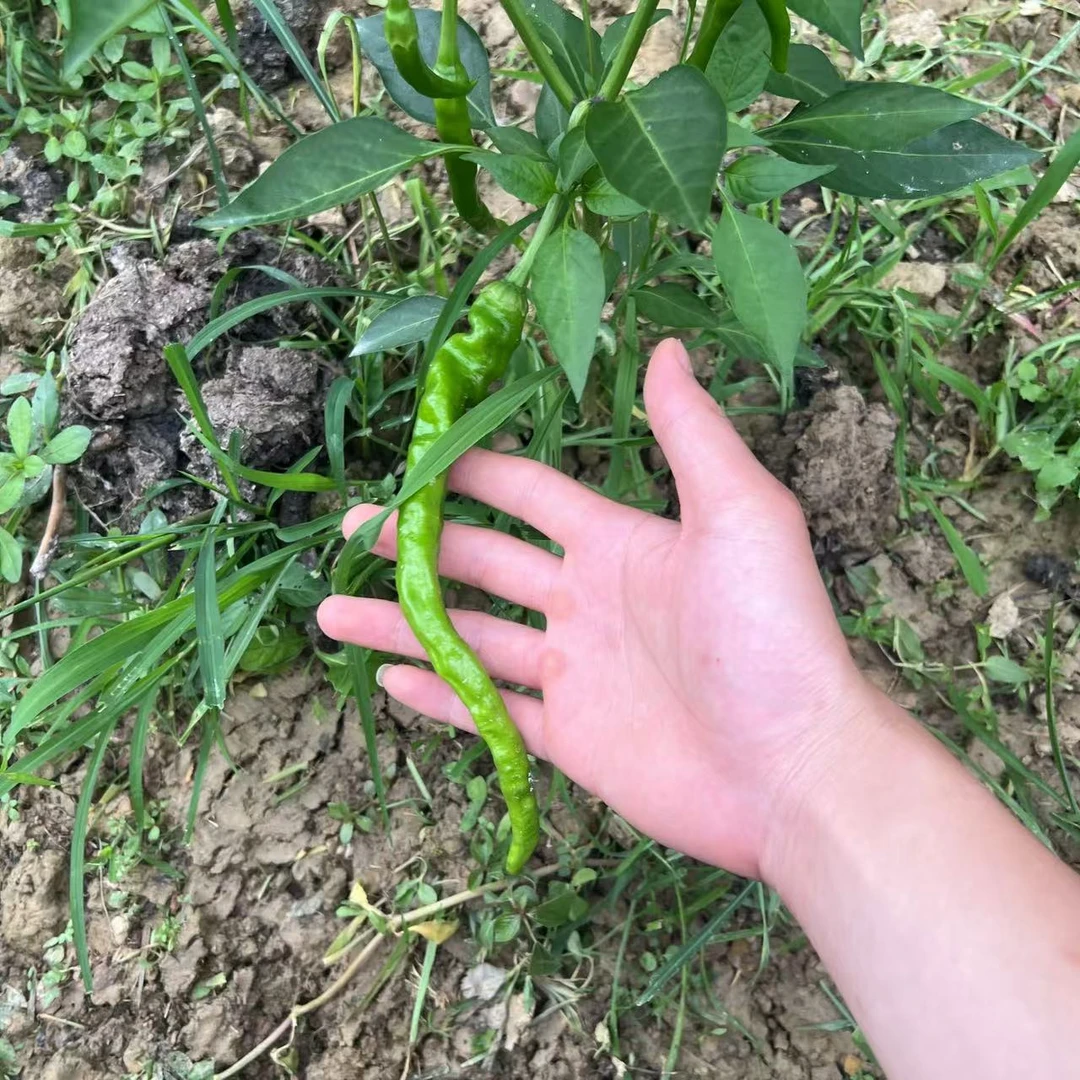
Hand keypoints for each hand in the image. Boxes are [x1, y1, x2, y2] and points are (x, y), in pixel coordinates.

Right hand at [318, 339, 872, 878]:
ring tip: (332, 611)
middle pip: (482, 562)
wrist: (794, 766)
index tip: (411, 459)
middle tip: (351, 531)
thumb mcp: (739, 514)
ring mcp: (576, 673)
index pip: (528, 496)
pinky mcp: (572, 738)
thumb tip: (665, 346)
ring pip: (470, 640)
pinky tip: (390, 678)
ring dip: (403, 624)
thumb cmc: (771, 633)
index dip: (471, 475)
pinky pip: (490, 714)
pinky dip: (440, 698)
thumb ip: (691, 433)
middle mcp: (588, 603)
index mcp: (619, 544)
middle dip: (416, 544)